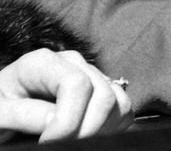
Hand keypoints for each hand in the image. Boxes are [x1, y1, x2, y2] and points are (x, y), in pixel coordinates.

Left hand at [0, 49, 131, 141]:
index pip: (76, 84)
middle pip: (103, 94)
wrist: (0, 111)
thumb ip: (22, 114)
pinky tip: (87, 137)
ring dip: (102, 130)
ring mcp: (90, 74)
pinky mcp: (101, 90)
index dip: (67, 120)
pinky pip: (123, 108)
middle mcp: (72, 63)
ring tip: (73, 143)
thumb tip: (54, 120)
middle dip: (86, 130)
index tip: (47, 143)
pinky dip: (113, 127)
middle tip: (63, 148)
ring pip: (118, 101)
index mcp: (43, 63)